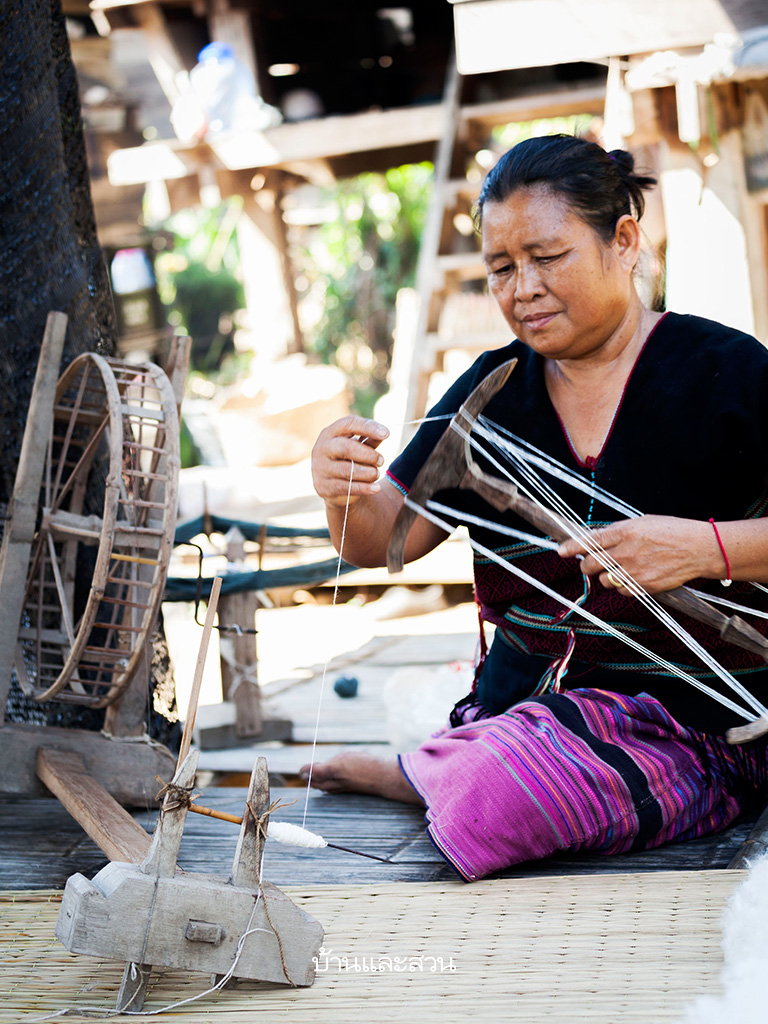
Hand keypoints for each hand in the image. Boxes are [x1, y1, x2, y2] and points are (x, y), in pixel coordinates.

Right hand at [311, 416, 389, 508]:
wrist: (333, 487)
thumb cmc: (348, 459)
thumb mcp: (359, 447)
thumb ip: (369, 440)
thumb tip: (383, 434)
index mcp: (330, 433)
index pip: (349, 424)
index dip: (368, 427)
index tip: (387, 434)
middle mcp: (321, 448)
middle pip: (346, 448)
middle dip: (369, 455)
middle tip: (381, 461)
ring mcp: (320, 468)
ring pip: (348, 470)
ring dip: (368, 473)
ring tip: (376, 474)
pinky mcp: (323, 487)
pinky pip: (347, 488)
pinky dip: (365, 488)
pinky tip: (375, 488)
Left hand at [557, 515, 718, 594]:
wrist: (699, 548)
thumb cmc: (673, 531)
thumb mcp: (643, 522)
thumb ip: (618, 532)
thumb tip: (597, 540)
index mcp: (626, 531)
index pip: (590, 540)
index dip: (572, 547)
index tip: (561, 551)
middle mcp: (627, 551)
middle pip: (591, 564)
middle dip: (587, 565)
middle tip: (590, 563)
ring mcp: (635, 570)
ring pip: (604, 580)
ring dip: (606, 576)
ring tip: (620, 568)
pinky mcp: (644, 585)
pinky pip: (621, 590)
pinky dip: (622, 586)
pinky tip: (634, 576)